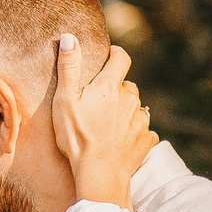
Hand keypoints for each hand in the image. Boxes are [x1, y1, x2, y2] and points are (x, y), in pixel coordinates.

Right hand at [50, 34, 154, 207]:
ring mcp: (141, 120)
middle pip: (127, 85)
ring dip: (125, 111)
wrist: (100, 175)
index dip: (115, 54)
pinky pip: (143, 131)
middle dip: (116, 89)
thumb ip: (68, 67)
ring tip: (108, 125)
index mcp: (111, 86)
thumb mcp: (64, 100)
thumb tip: (69, 37)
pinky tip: (122, 141)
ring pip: (136, 108)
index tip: (109, 57)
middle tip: (100, 102)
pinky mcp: (146, 140)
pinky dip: (135, 132)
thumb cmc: (77, 138)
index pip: (121, 58)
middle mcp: (131, 99)